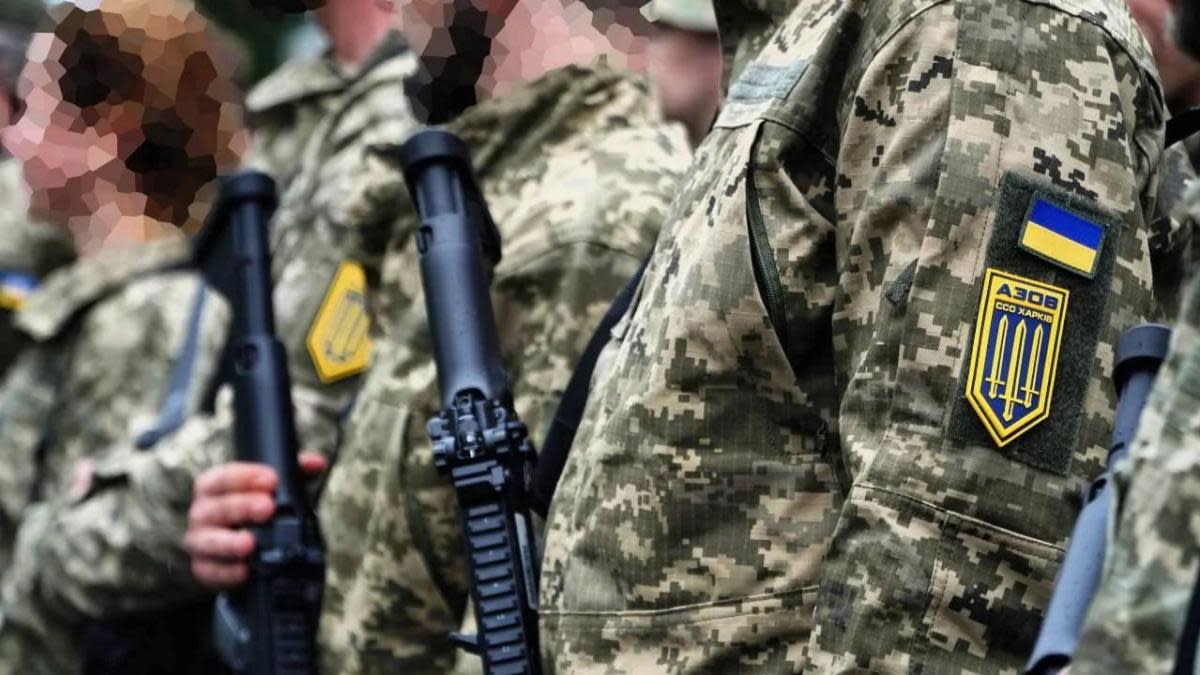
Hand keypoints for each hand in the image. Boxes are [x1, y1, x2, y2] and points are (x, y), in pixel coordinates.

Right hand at [185, 452, 326, 588]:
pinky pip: (211, 571)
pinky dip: (227, 572)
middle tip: (268, 507)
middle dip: (242, 507)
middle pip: (217, 508)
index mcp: (213, 487)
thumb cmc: (254, 509)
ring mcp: (200, 541)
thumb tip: (317, 463)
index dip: (246, 477)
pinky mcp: (204, 568)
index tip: (271, 479)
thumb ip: (294, 472)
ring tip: (250, 543)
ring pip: (209, 541)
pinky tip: (244, 571)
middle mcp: (202, 512)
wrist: (242, 545)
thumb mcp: (273, 488)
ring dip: (230, 542)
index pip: (223, 477)